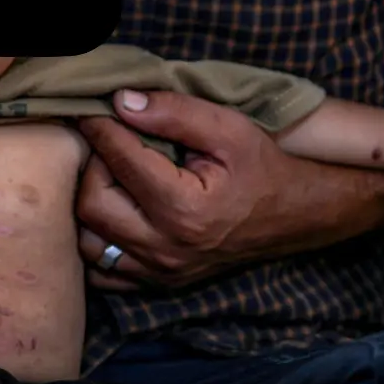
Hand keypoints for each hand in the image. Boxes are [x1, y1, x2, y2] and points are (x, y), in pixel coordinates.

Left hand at [76, 89, 302, 289]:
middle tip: (105, 144)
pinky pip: (103, 270)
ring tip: (108, 176)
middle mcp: (165, 247)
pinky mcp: (158, 282)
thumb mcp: (228, 128)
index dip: (98, 127)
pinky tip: (113, 210)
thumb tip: (122, 101)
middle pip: (91, 204)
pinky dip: (98, 239)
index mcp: (183, 208)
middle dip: (90, 167)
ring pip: (89, 241)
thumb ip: (174, 112)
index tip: (88, 108)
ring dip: (88, 204)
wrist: (295, 216)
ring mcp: (160, 271)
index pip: (119, 160)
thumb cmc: (263, 167)